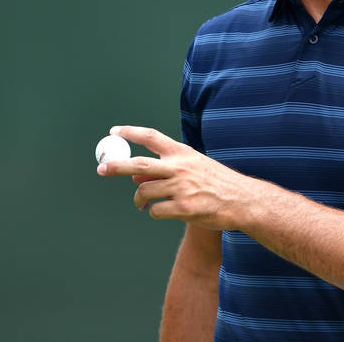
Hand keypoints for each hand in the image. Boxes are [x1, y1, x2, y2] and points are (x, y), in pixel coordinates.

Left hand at [96, 125, 257, 229]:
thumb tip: (136, 177)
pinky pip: (155, 211)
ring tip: (142, 203)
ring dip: (139, 199)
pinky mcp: (183, 208)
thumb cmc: (216, 183)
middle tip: (102, 168)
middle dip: (116, 166)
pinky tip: (166, 212)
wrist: (242, 201)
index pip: (151, 137)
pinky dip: (154, 212)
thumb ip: (165, 169)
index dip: (131, 132)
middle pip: (139, 164)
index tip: (114, 132)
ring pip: (144, 192)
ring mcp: (181, 188)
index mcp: (182, 153)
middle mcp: (180, 167)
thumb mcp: (193, 168)